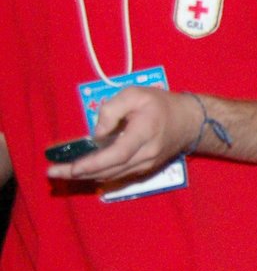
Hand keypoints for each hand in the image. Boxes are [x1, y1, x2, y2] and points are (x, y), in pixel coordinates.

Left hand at [46, 87, 197, 183]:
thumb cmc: (160, 104)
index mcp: (144, 133)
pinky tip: (84, 171)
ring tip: (63, 172)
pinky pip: (118, 174)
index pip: (117, 154)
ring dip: (86, 175)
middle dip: (79, 173)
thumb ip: (111, 109)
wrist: (190, 122)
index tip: (72, 167)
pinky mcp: (144, 169)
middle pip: (110, 170)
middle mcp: (146, 155)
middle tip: (53, 172)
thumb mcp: (134, 94)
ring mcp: (146, 165)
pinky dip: (99, 173)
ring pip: (112, 175)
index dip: (93, 163)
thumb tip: (97, 134)